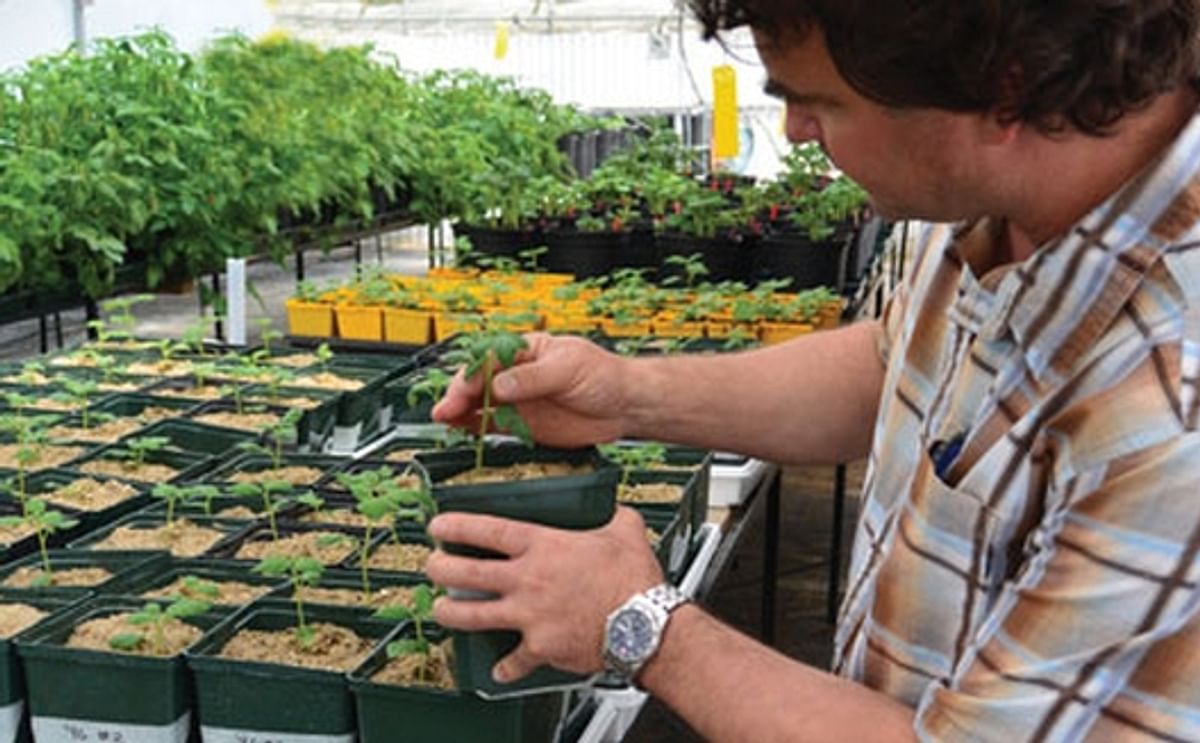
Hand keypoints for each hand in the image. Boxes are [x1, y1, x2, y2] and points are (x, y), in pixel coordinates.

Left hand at [425, 507, 663, 683]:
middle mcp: (527, 580)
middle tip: (432, 566)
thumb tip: (618, 513)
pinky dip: (505, 668)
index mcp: (543, 547)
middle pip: (464, 573)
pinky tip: (499, 671)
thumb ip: (614, 518)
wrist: (644, 625)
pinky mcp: (539, 647)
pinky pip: (513, 661)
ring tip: (440, 610)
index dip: (455, 526)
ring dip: (449, 613)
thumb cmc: (634, 581)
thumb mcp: (626, 532)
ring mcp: (528, 615)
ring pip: (471, 615)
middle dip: (439, 568)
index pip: (486, 530)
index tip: (438, 526)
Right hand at [432, 332, 629, 447]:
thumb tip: (500, 385)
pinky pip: (491, 424)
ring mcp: (518, 400)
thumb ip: (533, 378)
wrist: (624, 406)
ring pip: (480, 403)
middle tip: (446, 409)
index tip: (464, 391)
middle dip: (459, 394)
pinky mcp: (522, 424)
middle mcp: (517, 374)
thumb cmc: (603, 375)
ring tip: (444, 420)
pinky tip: (459, 429)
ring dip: (460, 410)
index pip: (490, 359)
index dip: (473, 374)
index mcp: (527, 350)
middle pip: (479, 380)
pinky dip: (473, 427)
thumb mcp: (569, 368)